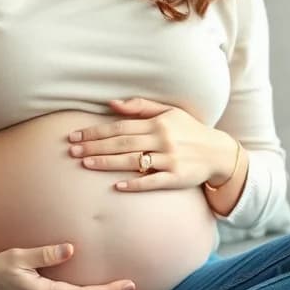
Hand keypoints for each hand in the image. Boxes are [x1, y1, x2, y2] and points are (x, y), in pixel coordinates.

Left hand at [68, 97, 238, 190]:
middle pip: (122, 143)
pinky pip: (152, 182)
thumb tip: (111, 103)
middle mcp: (162, 140)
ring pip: (133, 161)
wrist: (218, 152)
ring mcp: (169, 160)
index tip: (76, 135)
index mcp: (158, 123)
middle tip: (72, 149)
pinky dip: (135, 184)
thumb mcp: (169, 112)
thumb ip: (140, 106)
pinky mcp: (176, 178)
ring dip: (107, 163)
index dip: (96, 131)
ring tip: (85, 163)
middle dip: (95, 146)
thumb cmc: (189, 130)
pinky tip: (116, 186)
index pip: (120, 126)